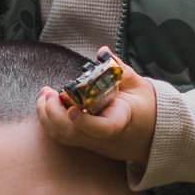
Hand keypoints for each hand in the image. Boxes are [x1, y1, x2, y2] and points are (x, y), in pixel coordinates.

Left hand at [36, 47, 157, 169]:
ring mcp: (92, 141)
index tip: (71, 109)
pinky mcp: (84, 141)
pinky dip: (49, 121)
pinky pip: (62, 136)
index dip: (84, 122)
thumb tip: (103, 52)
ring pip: (64, 137)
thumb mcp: (138, 85)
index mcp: (122, 121)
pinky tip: (47, 103)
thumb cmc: (145, 107)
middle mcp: (104, 137)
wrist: (149, 133)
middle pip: (74, 134)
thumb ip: (120, 69)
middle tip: (48, 92)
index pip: (103, 128)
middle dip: (54, 114)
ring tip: (44, 95)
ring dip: (47, 116)